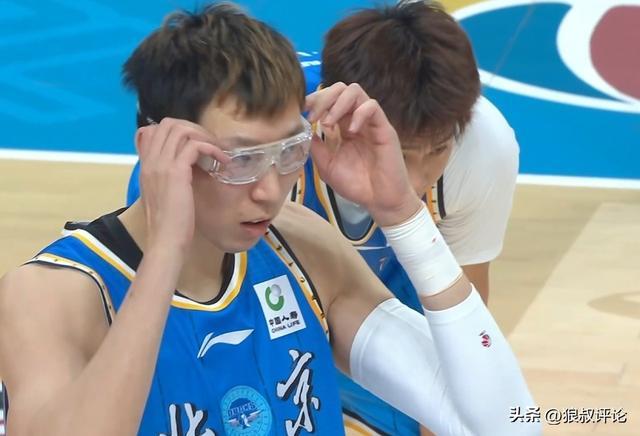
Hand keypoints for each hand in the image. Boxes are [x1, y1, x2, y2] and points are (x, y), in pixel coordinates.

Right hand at [135, 118, 228, 252]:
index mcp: (146, 166)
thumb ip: (168, 178)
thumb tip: (185, 168)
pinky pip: (195, 145)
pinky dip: (212, 149)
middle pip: (169, 124)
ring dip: (204, 136)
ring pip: (181, 130)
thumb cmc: (170, 224)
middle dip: (194, 129)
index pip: (154, 130)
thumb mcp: (164, 195)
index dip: (179, 131)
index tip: (197, 145)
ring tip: (218, 151)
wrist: (165, 241)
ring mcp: (161, 165)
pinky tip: (222, 162)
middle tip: (211, 145)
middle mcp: (150, 161)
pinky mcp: (176, 172)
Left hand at [305, 83, 421, 225]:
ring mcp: (370, 123)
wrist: (379, 201)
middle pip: (340, 89)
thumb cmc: (356, 185)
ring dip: (337, 103)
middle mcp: (356, 120)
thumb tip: (303, 130)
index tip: (301, 111)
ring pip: (355, 91)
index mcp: (342, 127)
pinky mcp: (384, 128)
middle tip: (312, 116)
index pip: (329, 100)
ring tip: (328, 123)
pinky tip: (350, 131)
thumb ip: (316, 148)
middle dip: (323, 98)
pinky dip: (358, 114)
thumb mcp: (327, 167)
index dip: (314, 100)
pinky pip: (372, 106)